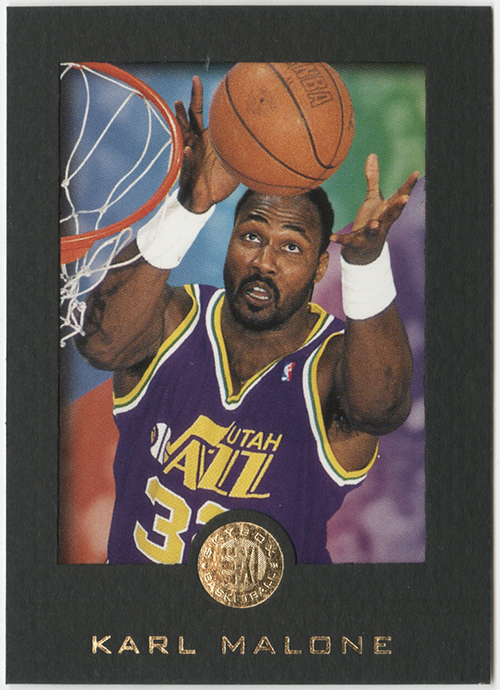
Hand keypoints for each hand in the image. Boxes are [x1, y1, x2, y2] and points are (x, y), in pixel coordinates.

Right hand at [174, 76, 238, 213]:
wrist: (204, 200)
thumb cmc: (218, 181)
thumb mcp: (235, 164)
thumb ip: (248, 153)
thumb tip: (272, 144)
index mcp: (203, 137)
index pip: (197, 112)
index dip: (196, 96)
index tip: (196, 78)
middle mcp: (193, 143)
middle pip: (187, 119)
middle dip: (186, 104)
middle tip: (190, 85)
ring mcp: (188, 156)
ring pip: (181, 136)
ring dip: (180, 123)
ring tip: (177, 108)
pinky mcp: (187, 172)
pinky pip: (187, 163)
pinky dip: (187, 158)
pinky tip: (187, 150)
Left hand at [331, 154, 418, 264]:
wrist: (364, 252)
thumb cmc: (372, 221)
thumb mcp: (373, 199)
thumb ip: (373, 178)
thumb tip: (372, 154)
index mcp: (387, 211)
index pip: (400, 196)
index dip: (408, 185)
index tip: (416, 173)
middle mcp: (382, 222)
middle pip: (392, 215)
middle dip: (398, 207)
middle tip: (405, 199)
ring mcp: (370, 234)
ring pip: (374, 231)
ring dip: (374, 227)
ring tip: (373, 224)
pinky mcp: (357, 243)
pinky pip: (349, 241)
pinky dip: (341, 239)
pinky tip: (332, 237)